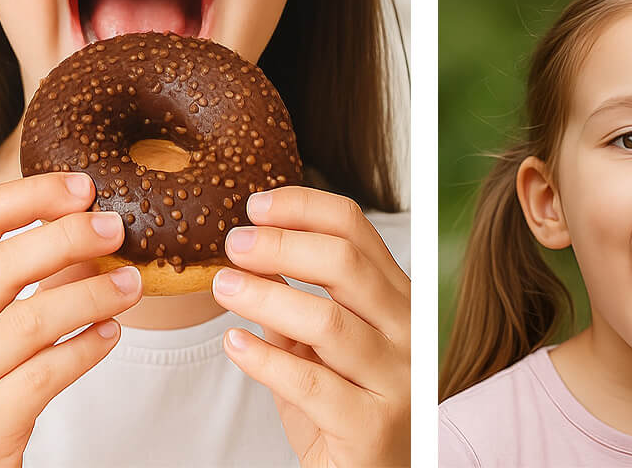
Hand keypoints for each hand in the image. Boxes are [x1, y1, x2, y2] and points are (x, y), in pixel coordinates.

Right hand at [0, 173, 141, 466]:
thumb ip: (30, 277)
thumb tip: (91, 224)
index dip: (33, 195)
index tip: (84, 186)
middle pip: (4, 264)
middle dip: (70, 238)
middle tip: (118, 228)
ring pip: (32, 321)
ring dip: (92, 296)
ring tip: (132, 286)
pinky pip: (45, 375)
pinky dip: (86, 349)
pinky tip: (111, 335)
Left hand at [214, 187, 408, 467]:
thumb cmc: (346, 414)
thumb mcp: (322, 352)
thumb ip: (297, 308)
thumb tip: (253, 254)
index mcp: (399, 301)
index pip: (357, 230)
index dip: (303, 207)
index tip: (255, 206)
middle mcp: (408, 333)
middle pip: (345, 262)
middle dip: (281, 244)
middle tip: (233, 244)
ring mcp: (397, 380)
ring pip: (326, 320)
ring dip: (264, 296)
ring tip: (223, 288)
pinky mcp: (372, 427)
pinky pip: (310, 383)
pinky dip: (264, 359)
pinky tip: (235, 346)